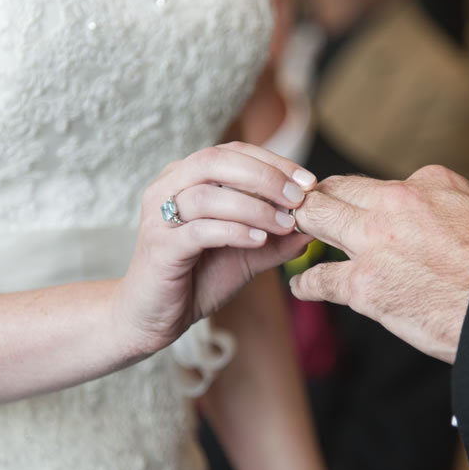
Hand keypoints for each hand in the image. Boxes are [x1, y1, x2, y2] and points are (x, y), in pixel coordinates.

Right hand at [113, 142, 314, 356]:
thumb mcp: (245, 254)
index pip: (233, 152)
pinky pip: (199, 230)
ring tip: (285, 224)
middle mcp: (168, 187)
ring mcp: (159, 216)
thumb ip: (276, 238)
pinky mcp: (159, 246)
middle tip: (299, 197)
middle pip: (217, 161)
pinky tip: (259, 240)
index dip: (273, 161)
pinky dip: (233, 231)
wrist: (152, 317)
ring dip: (254, 206)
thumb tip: (316, 227)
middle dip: (265, 176)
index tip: (308, 180)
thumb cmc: (197, 279)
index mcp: (186, 177)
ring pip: (208, 194)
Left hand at [289, 165, 468, 362]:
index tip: (341, 206)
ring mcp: (376, 242)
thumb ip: (446, 207)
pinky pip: (319, 277)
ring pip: (315, 219)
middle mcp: (396, 203)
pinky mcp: (366, 284)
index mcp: (427, 182)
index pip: (372, 183)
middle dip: (313, 201)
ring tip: (291, 239)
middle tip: (300, 214)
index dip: (350, 197)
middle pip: (333, 190)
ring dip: (301, 228)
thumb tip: (438, 217)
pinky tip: (302, 286)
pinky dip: (306, 283)